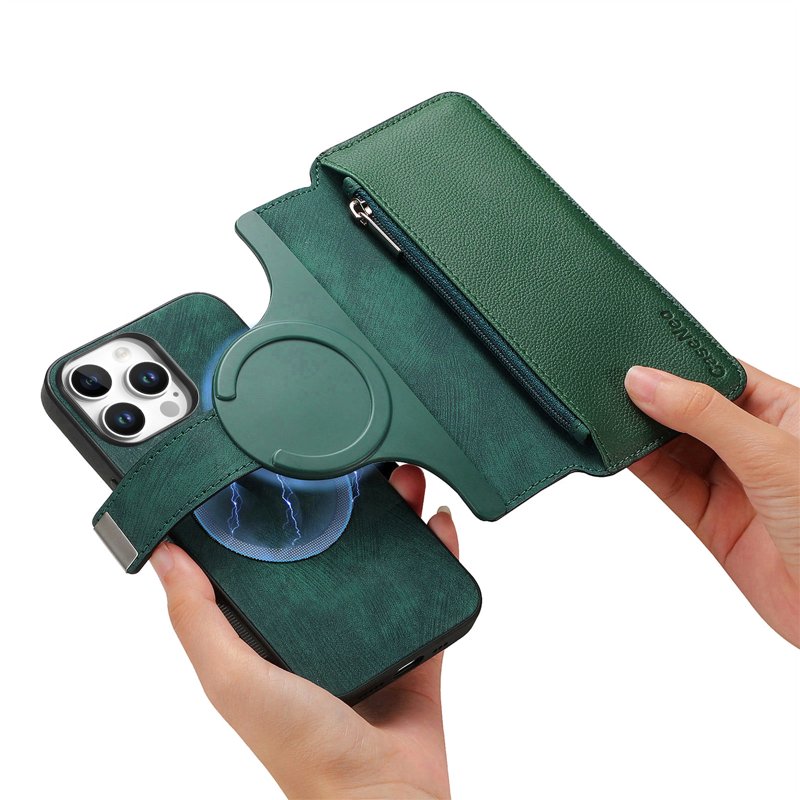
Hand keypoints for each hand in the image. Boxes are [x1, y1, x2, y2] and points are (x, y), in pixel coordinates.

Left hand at [150, 465, 455, 798]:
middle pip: (340, 546)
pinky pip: (432, 588)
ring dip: (399, 515)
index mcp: (275, 632)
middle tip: (365, 467)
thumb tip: (165, 556)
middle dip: (353, 501)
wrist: (384, 795)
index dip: (284, 510)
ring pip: (388, 558)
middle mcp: (322, 627)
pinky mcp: (416, 644)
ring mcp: (372, 633)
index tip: (292, 469)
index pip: (277, 555)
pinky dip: (439, 553)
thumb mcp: (234, 680)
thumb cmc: (304, 752)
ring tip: (406, 480)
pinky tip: (439, 524)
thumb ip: (197, 620)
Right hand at [625, 363, 799, 645]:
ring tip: (608, 418)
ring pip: (675, 448)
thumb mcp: (770, 454)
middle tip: (612, 388)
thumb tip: (645, 381)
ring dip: (642, 436)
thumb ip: (704, 414)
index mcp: (787, 413)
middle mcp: (758, 445)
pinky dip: (643, 469)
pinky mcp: (713, 521)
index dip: (679, 366)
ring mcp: (734, 483)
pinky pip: (669, 486)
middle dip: (654, 401)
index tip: (636, 358)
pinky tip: (622, 452)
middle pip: (692, 411)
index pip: (722, 376)